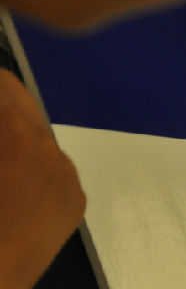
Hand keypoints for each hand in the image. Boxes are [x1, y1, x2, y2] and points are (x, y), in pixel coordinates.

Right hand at [0, 69, 84, 288]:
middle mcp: (51, 147)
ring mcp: (69, 177)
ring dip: (11, 135)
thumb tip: (4, 126)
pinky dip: (30, 166)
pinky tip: (10, 192)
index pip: (1, 85)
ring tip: (0, 166)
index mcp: (15, 132)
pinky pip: (53, 169)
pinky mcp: (75, 203)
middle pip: (19, 103)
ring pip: (37, 136)